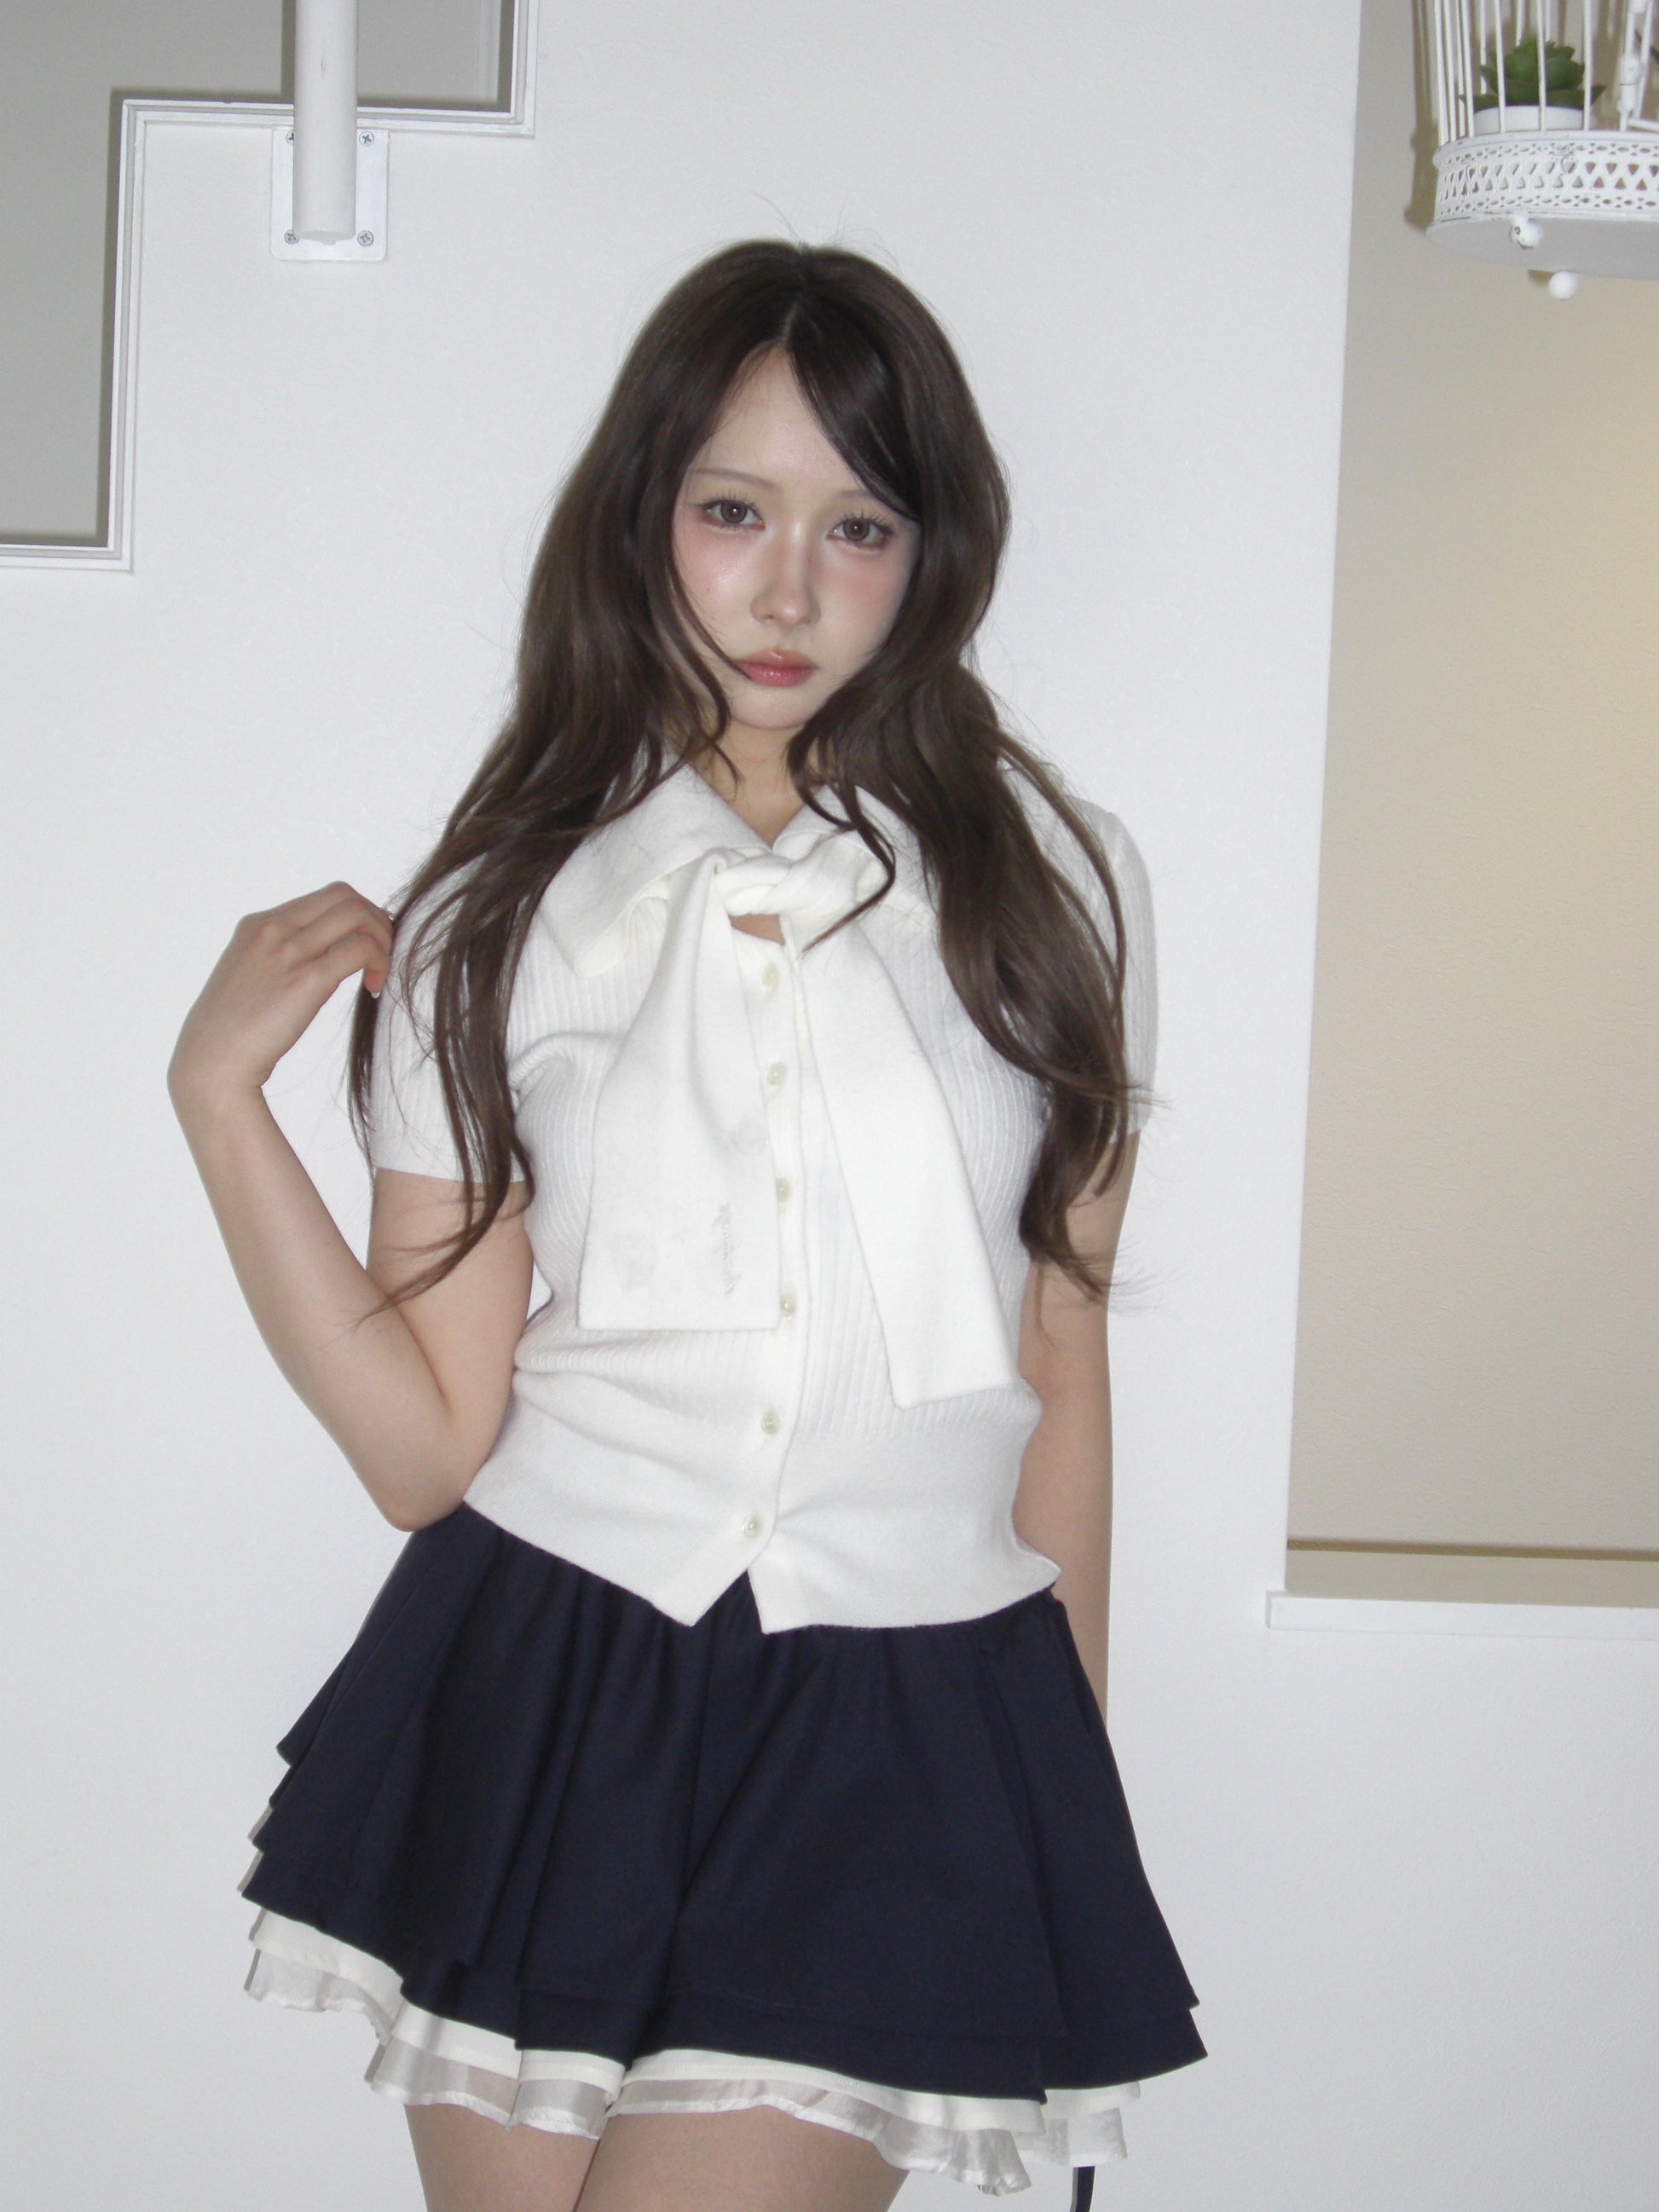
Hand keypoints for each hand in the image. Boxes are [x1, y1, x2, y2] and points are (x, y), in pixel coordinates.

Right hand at [168, 882, 393, 1115]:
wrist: (213, 1061)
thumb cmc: (233, 1030)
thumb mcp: (250, 975)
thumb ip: (282, 956)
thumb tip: (325, 953)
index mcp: (258, 925)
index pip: (324, 897)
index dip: (356, 914)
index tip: (366, 942)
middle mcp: (273, 929)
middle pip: (345, 895)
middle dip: (375, 918)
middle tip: (382, 951)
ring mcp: (289, 951)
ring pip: (358, 914)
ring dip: (383, 939)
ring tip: (380, 970)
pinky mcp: (307, 978)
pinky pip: (361, 950)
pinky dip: (380, 963)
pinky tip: (373, 988)